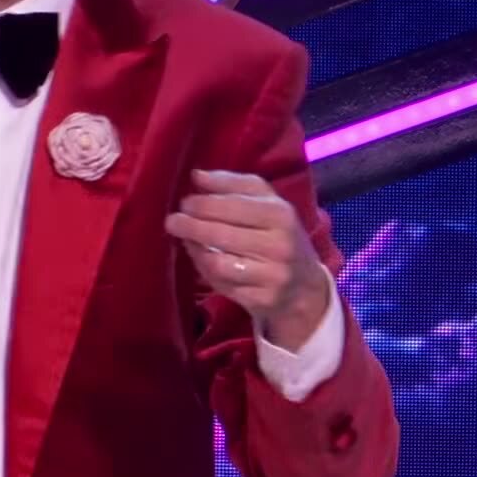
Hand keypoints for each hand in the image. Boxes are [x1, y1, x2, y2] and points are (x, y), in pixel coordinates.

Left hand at [164, 169, 331, 348]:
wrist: (305, 287)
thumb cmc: (279, 234)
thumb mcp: (266, 202)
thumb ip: (232, 184)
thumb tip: (196, 175)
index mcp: (280, 214)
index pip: (233, 205)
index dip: (202, 204)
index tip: (184, 202)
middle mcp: (280, 245)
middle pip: (221, 234)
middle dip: (191, 226)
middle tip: (172, 221)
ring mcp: (272, 275)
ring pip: (217, 262)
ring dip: (195, 249)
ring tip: (186, 239)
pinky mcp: (262, 300)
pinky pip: (221, 284)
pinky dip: (205, 270)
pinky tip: (200, 259)